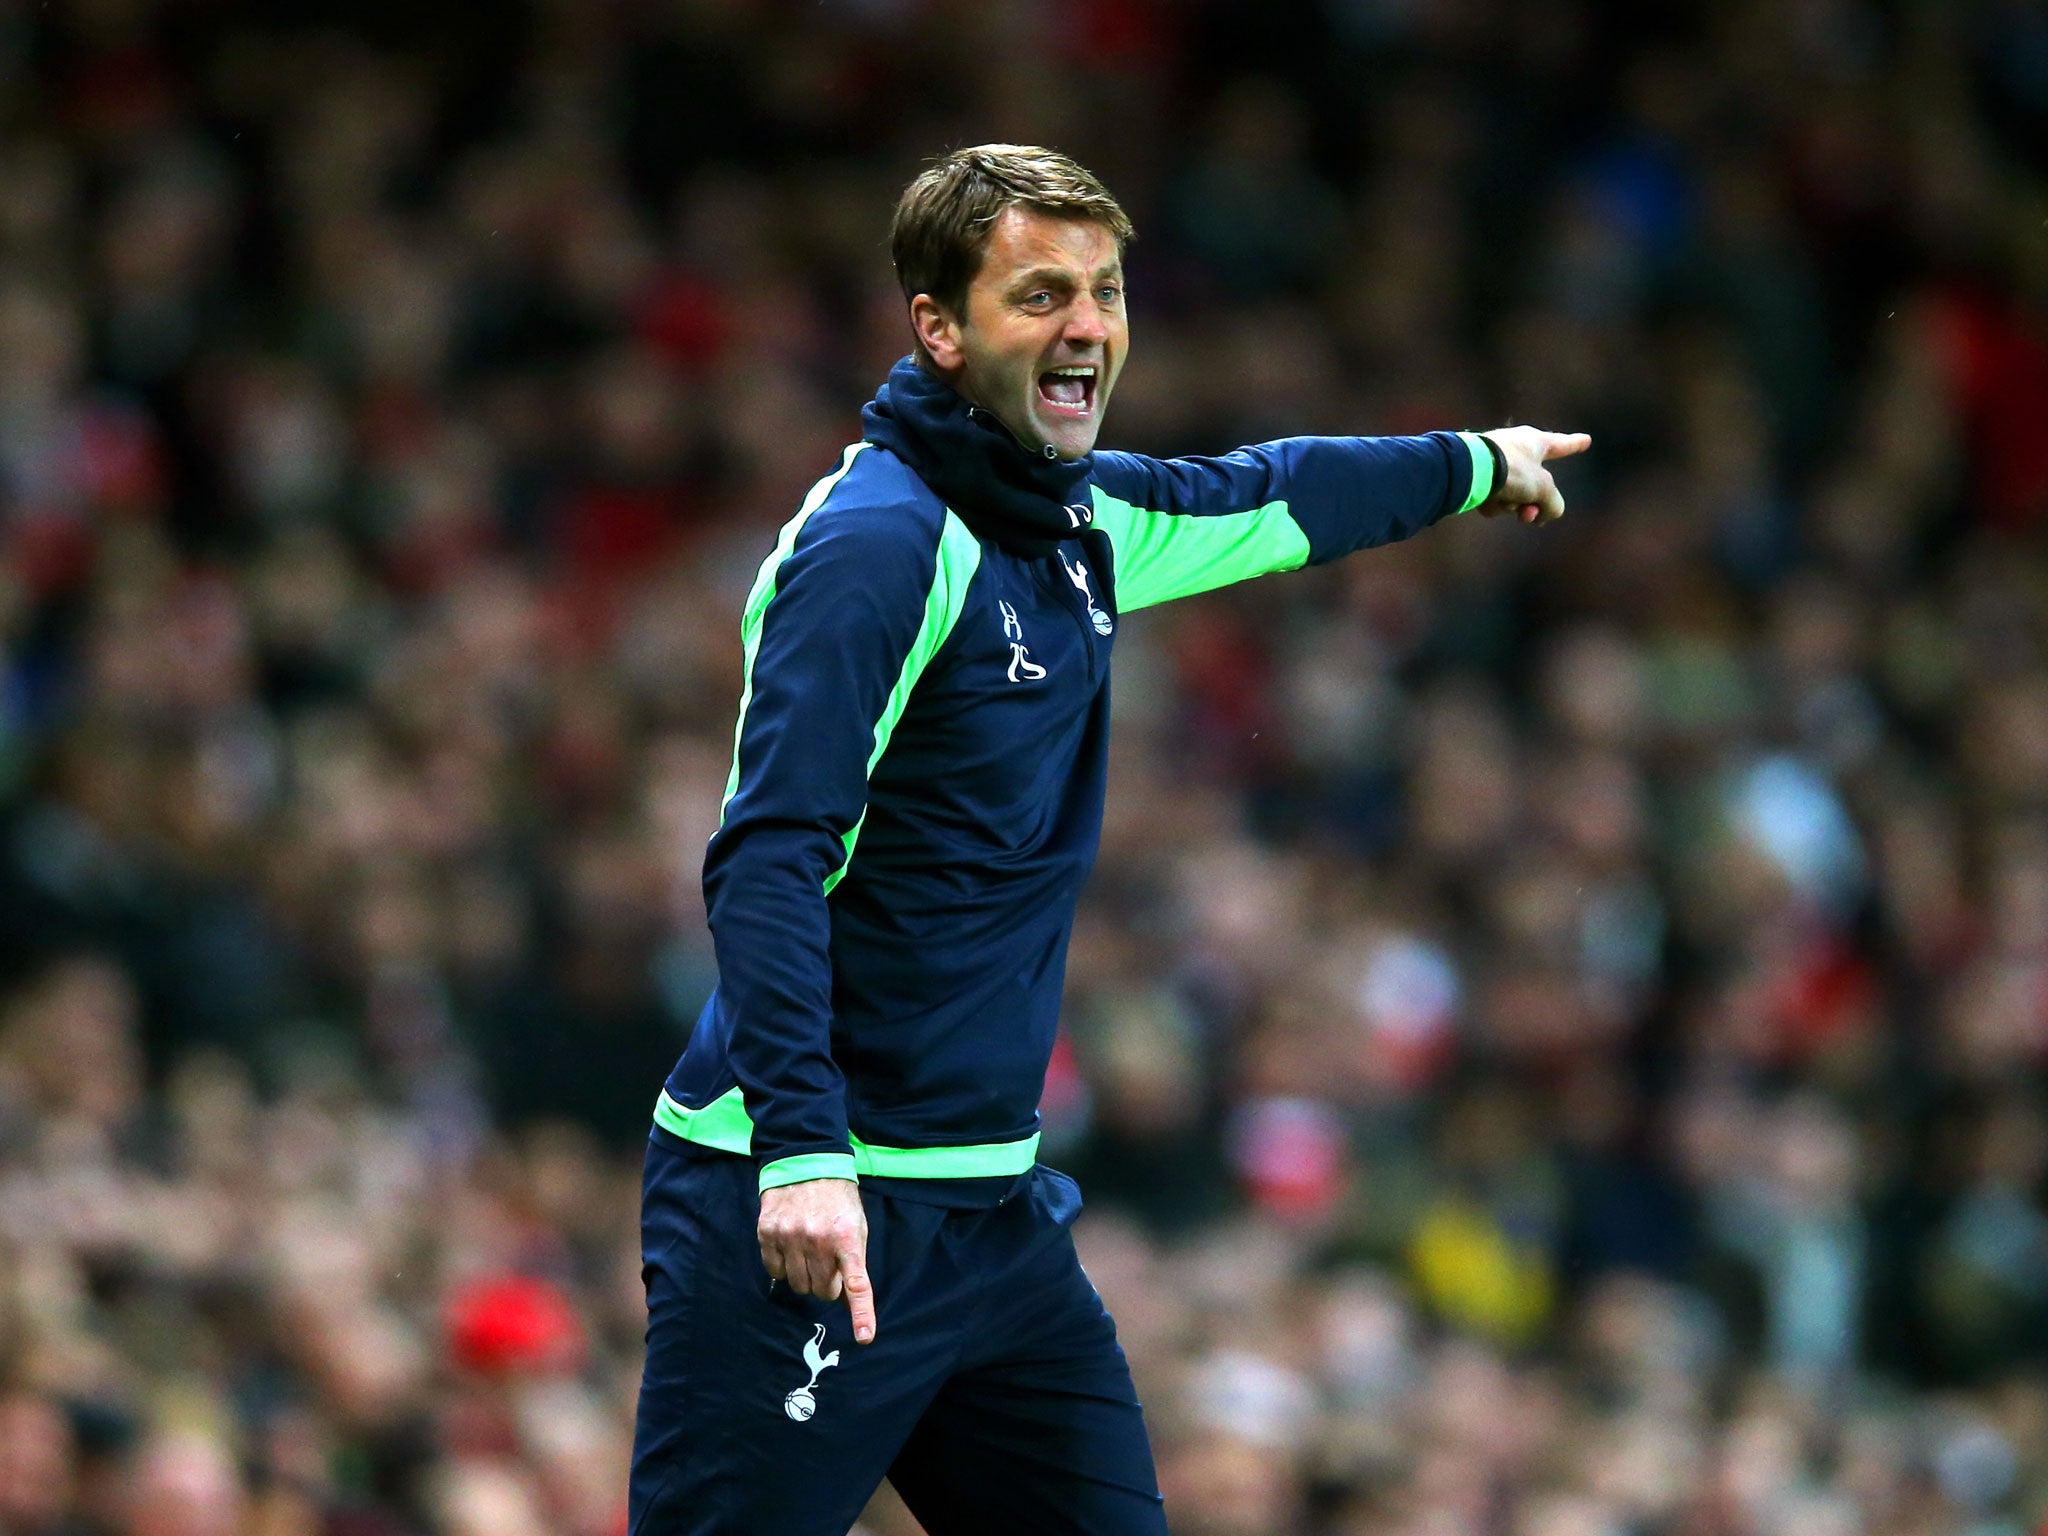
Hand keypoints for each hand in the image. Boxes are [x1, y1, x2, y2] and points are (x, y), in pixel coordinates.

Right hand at [758, 1178, 876, 1343]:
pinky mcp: (767, 1234)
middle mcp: (818, 1240)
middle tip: (827, 1262)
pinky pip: (775, 1271)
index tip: (864, 1338)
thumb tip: (849, 1303)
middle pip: (822, 1291)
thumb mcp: (855, 1227)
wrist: (805, 1163)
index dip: (862, 1313)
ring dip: (805, 1277)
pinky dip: (783, 1267)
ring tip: (808, 1253)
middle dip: (827, 1283)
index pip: (856, 1283)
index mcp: (846, 1237)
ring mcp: (790, 1237)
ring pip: (798, 1285)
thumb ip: (854, 1264)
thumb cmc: (837, 1199)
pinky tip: (790, 1246)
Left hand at [1479, 426, 1590, 523]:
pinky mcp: (1476, 476)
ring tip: (1508, 504)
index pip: (1562, 445)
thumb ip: (1553, 503)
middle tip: (1529, 514)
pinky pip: (1493, 498)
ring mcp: (1494, 463)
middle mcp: (1515, 449)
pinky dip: (1493, 504)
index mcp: (1535, 442)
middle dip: (1534, 503)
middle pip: (1535, 483)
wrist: (1469, 471)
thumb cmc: (1511, 470)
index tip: (1586, 440)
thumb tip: (1544, 514)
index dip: (1575, 444)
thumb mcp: (1544, 489)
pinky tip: (1487, 501)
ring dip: (1513, 507)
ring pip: (1514, 495)